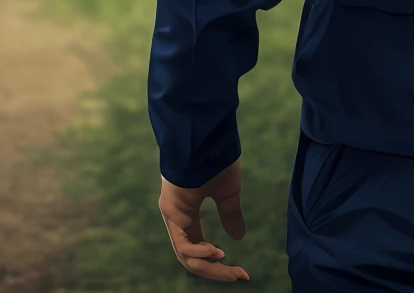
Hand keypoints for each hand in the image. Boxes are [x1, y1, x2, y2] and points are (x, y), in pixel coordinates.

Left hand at [159, 161, 248, 281]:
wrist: (205, 136)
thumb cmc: (215, 158)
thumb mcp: (227, 191)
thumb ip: (230, 214)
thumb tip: (239, 238)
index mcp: (187, 212)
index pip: (199, 247)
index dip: (218, 263)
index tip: (241, 272)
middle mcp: (177, 217)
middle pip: (193, 258)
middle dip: (217, 271)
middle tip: (241, 276)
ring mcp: (172, 215)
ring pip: (187, 257)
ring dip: (211, 268)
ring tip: (233, 270)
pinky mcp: (171, 211)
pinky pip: (183, 245)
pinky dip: (202, 253)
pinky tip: (218, 253)